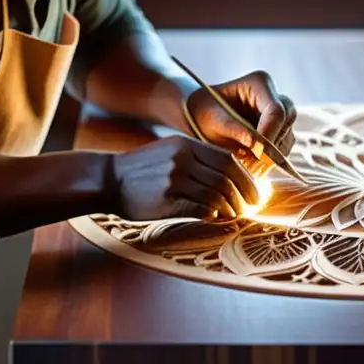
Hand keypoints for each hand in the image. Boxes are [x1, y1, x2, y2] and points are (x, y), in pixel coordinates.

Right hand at [112, 134, 259, 220]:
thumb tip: (231, 177)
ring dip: (229, 208)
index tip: (255, 192)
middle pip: (225, 179)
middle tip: (249, 208)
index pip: (228, 161)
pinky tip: (215, 218)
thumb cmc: (144, 168)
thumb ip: (198, 159)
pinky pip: (199, 209)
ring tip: (234, 215)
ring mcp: (174, 180)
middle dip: (243, 196)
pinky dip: (212, 215)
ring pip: (215, 195)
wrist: (109, 179)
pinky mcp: (166, 201)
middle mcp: (182, 160)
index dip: (246, 178)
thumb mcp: (170, 151)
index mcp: (186, 145)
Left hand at [185, 70, 296, 174]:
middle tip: (250, 163)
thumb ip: (231, 128)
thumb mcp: (210, 119)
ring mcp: (279, 114)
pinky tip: (251, 165)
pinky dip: (270, 160)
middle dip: (270, 145)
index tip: (254, 153)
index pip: (276, 111)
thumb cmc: (202, 113)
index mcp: (259, 83)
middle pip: (287, 122)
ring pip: (287, 136)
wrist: (198, 120)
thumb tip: (253, 143)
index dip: (269, 134)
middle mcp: (273, 96)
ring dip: (270, 155)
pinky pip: (283, 148)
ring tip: (247, 166)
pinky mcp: (278, 132)